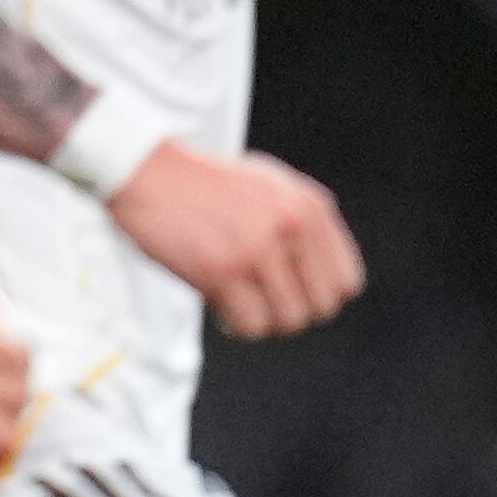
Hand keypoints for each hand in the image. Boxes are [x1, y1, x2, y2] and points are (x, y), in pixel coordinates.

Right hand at [108, 140, 366, 337]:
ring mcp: (258, 249)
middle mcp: (292, 227)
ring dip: (264, 322)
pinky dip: (237, 325)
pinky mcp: (222, 270)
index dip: (320, 297)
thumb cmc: (208, 183)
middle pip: (322, 308)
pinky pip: (251, 326)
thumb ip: (304, 223)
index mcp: (310, 207)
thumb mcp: (272, 187)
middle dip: (293, 313)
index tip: (292, 293)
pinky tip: (221, 307)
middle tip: (264, 302)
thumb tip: (335, 284)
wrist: (149, 169)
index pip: (347, 283)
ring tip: (241, 303)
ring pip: (289, 322)